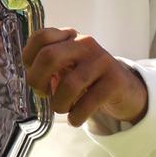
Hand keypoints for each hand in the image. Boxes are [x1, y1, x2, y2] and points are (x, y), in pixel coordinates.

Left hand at [23, 27, 147, 126]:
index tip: (32, 73)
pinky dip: (75, 117)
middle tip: (42, 94)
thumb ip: (48, 66)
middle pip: (49, 56)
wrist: (126, 90)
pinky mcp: (114, 81)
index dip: (29, 57)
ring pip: (68, 85)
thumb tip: (32, 79)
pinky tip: (74, 119)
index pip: (41, 37)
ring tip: (61, 108)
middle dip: (37, 80)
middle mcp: (85, 44)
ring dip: (58, 104)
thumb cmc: (87, 79)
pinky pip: (87, 103)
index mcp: (69, 37)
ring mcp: (101, 61)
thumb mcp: (67, 66)